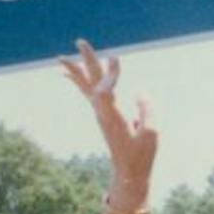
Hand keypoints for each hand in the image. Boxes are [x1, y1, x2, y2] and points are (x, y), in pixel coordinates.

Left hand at [61, 39, 157, 204]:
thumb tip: (141, 92)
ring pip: (85, 86)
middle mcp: (102, 112)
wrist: (128, 173)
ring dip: (76, 70)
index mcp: (113, 117)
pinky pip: (89, 93)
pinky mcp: (104, 114)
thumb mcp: (151, 134)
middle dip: (87, 61)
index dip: (110, 73)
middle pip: (91, 82)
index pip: (105, 90)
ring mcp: (101, 113)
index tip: (116, 57)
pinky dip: (79, 81)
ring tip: (62, 57)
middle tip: (80, 41)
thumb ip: (147, 111)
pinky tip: (68, 75)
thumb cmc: (141, 155)